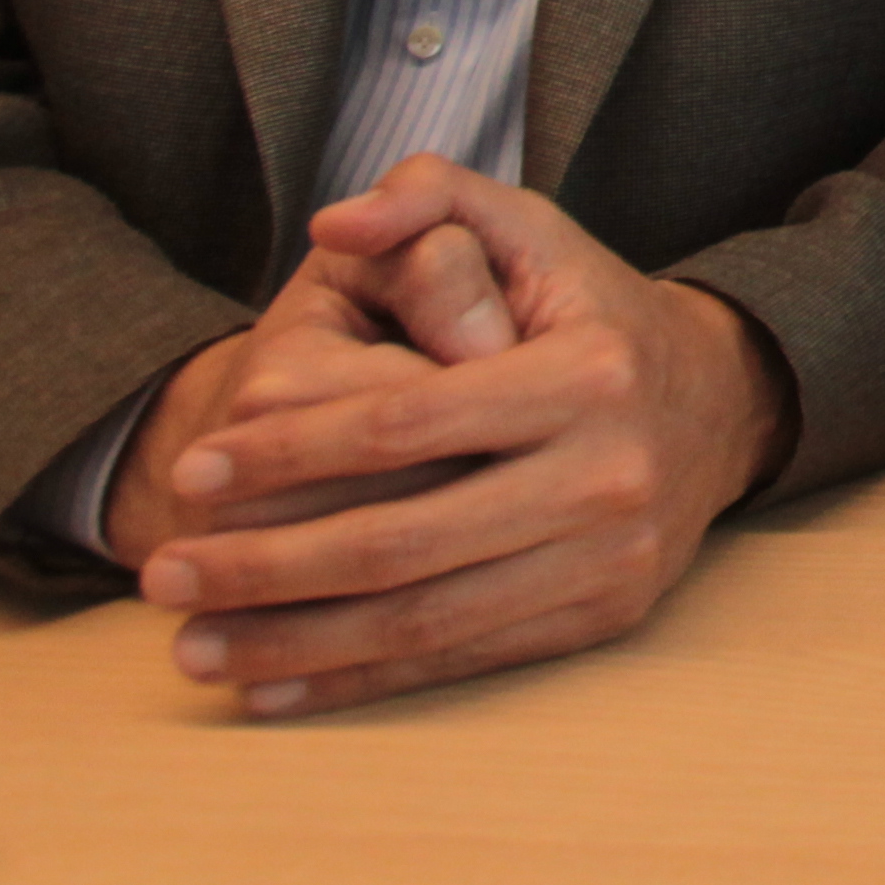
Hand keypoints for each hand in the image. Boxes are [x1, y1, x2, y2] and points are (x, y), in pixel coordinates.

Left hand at [133, 155, 799, 714]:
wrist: (719, 403)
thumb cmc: (591, 313)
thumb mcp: (530, 229)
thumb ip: (431, 199)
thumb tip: (335, 222)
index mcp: (586, 371)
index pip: (403, 422)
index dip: (287, 450)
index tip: (193, 467)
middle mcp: (608, 471)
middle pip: (399, 539)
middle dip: (264, 565)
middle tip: (165, 572)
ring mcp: (611, 555)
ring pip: (420, 618)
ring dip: (291, 641)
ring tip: (190, 645)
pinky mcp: (603, 616)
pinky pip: (460, 658)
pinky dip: (356, 681)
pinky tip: (271, 685)